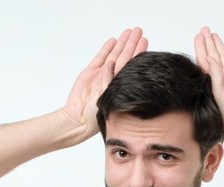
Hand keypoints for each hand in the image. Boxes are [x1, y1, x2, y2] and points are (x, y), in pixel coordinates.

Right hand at [63, 27, 147, 141]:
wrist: (78, 118)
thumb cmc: (95, 115)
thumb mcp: (107, 98)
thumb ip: (109, 81)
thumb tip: (111, 64)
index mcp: (121, 85)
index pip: (132, 65)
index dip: (138, 52)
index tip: (145, 41)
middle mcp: (113, 78)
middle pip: (125, 57)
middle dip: (131, 43)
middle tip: (138, 31)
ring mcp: (101, 75)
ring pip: (114, 55)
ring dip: (121, 43)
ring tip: (128, 32)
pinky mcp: (90, 72)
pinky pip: (100, 57)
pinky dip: (106, 49)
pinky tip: (113, 41)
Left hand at [194, 26, 223, 141]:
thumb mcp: (217, 93)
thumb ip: (214, 75)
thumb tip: (209, 57)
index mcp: (211, 81)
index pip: (203, 60)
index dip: (200, 47)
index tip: (198, 36)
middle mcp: (220, 77)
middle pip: (212, 55)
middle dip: (208, 42)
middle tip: (204, 29)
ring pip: (223, 56)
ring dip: (218, 45)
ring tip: (213, 34)